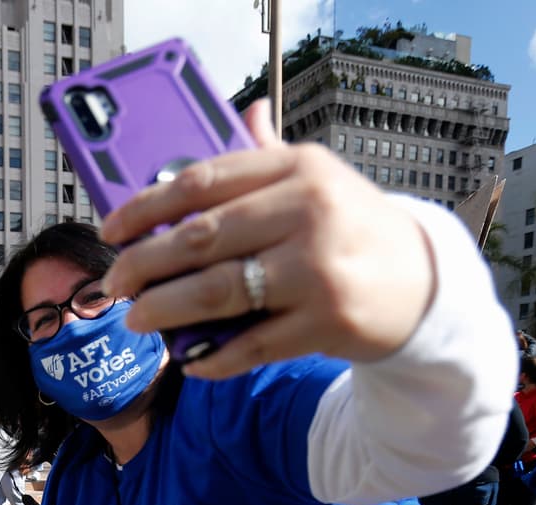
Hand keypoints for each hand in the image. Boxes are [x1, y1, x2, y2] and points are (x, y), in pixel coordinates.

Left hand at [100, 98, 434, 380]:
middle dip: (142, 265)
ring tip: (135, 319)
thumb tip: (244, 112)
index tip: (111, 230)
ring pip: (216, 292)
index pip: (201, 181)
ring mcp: (318, 269)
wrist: (424, 284)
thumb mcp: (318, 180)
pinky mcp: (326, 322)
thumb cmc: (351, 229)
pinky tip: (189, 361)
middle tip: (113, 283)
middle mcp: (309, 212)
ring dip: (164, 310)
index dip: (144, 207)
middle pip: (199, 239)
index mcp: (298, 168)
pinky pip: (250, 344)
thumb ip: (269, 156)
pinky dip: (212, 357)